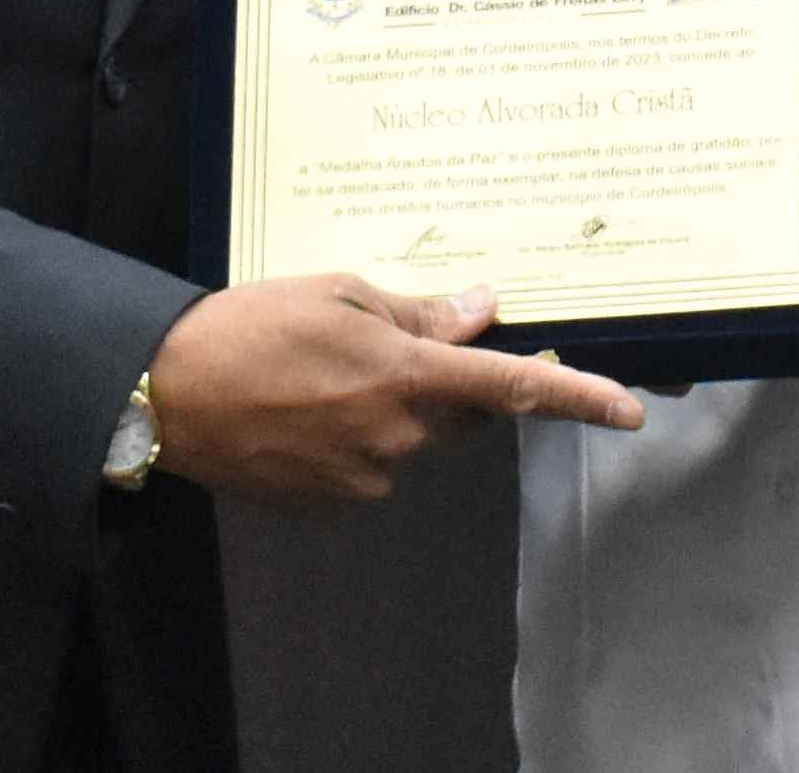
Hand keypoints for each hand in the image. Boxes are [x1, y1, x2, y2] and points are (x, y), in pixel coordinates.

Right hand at [145, 275, 645, 509]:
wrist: (167, 394)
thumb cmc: (250, 326)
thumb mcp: (338, 293)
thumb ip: (419, 312)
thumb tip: (481, 312)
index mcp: (406, 376)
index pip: (512, 389)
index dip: (577, 399)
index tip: (631, 411)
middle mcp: (398, 438)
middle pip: (463, 415)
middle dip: (449, 383)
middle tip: (386, 344)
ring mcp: (367, 480)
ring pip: (415, 441)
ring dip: (394, 409)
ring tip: (321, 375)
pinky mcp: (335, 505)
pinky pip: (374, 468)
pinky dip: (357, 439)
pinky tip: (306, 411)